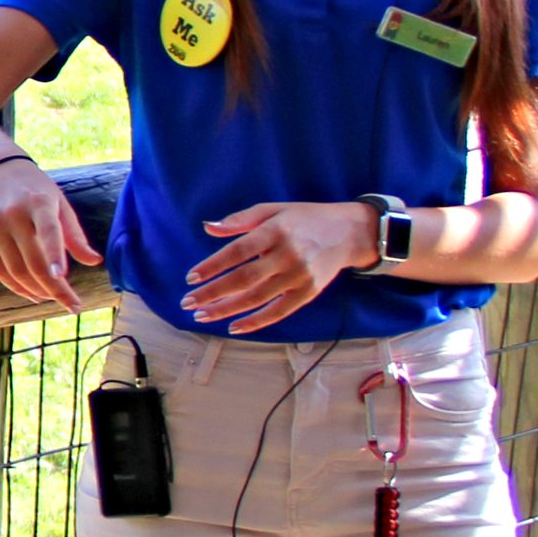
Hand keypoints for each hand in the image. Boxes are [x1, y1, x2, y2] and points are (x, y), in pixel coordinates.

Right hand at [0, 155, 99, 314]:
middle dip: (53, 287)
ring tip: (53, 299)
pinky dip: (16, 286)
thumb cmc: (36, 191)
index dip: (54, 254)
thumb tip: (95, 262)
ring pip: (15, 270)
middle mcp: (11, 213)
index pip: (47, 231)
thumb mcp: (60, 204)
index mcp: (38, 202)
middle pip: (32, 261)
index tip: (61, 277)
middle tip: (71, 304)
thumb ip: (75, 235)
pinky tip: (32, 293)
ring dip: (36, 290)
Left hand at [186, 200, 375, 331]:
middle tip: (187, 303)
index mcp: (276, 231)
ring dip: (226, 310)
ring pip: (257, 298)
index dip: (212, 266)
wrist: (349, 232)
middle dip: (212, 293)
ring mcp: (300, 276)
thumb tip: (208, 227)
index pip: (237, 252)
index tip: (191, 278)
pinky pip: (279, 312)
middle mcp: (288, 255)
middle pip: (244, 279)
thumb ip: (240, 220)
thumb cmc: (305, 218)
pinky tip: (234, 327)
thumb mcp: (273, 209)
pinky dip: (256, 322)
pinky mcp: (309, 292)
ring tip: (202, 316)